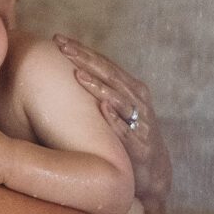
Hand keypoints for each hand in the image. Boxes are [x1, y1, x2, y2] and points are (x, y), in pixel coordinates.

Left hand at [53, 34, 171, 213]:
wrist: (155, 174)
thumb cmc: (129, 138)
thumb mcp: (116, 111)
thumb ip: (96, 94)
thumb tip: (60, 79)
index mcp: (130, 88)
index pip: (104, 64)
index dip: (82, 50)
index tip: (58, 38)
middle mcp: (137, 100)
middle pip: (110, 75)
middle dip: (86, 59)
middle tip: (62, 47)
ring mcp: (141, 122)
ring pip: (119, 99)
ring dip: (99, 86)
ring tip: (78, 75)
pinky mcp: (142, 146)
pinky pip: (127, 131)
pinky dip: (116, 120)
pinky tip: (103, 109)